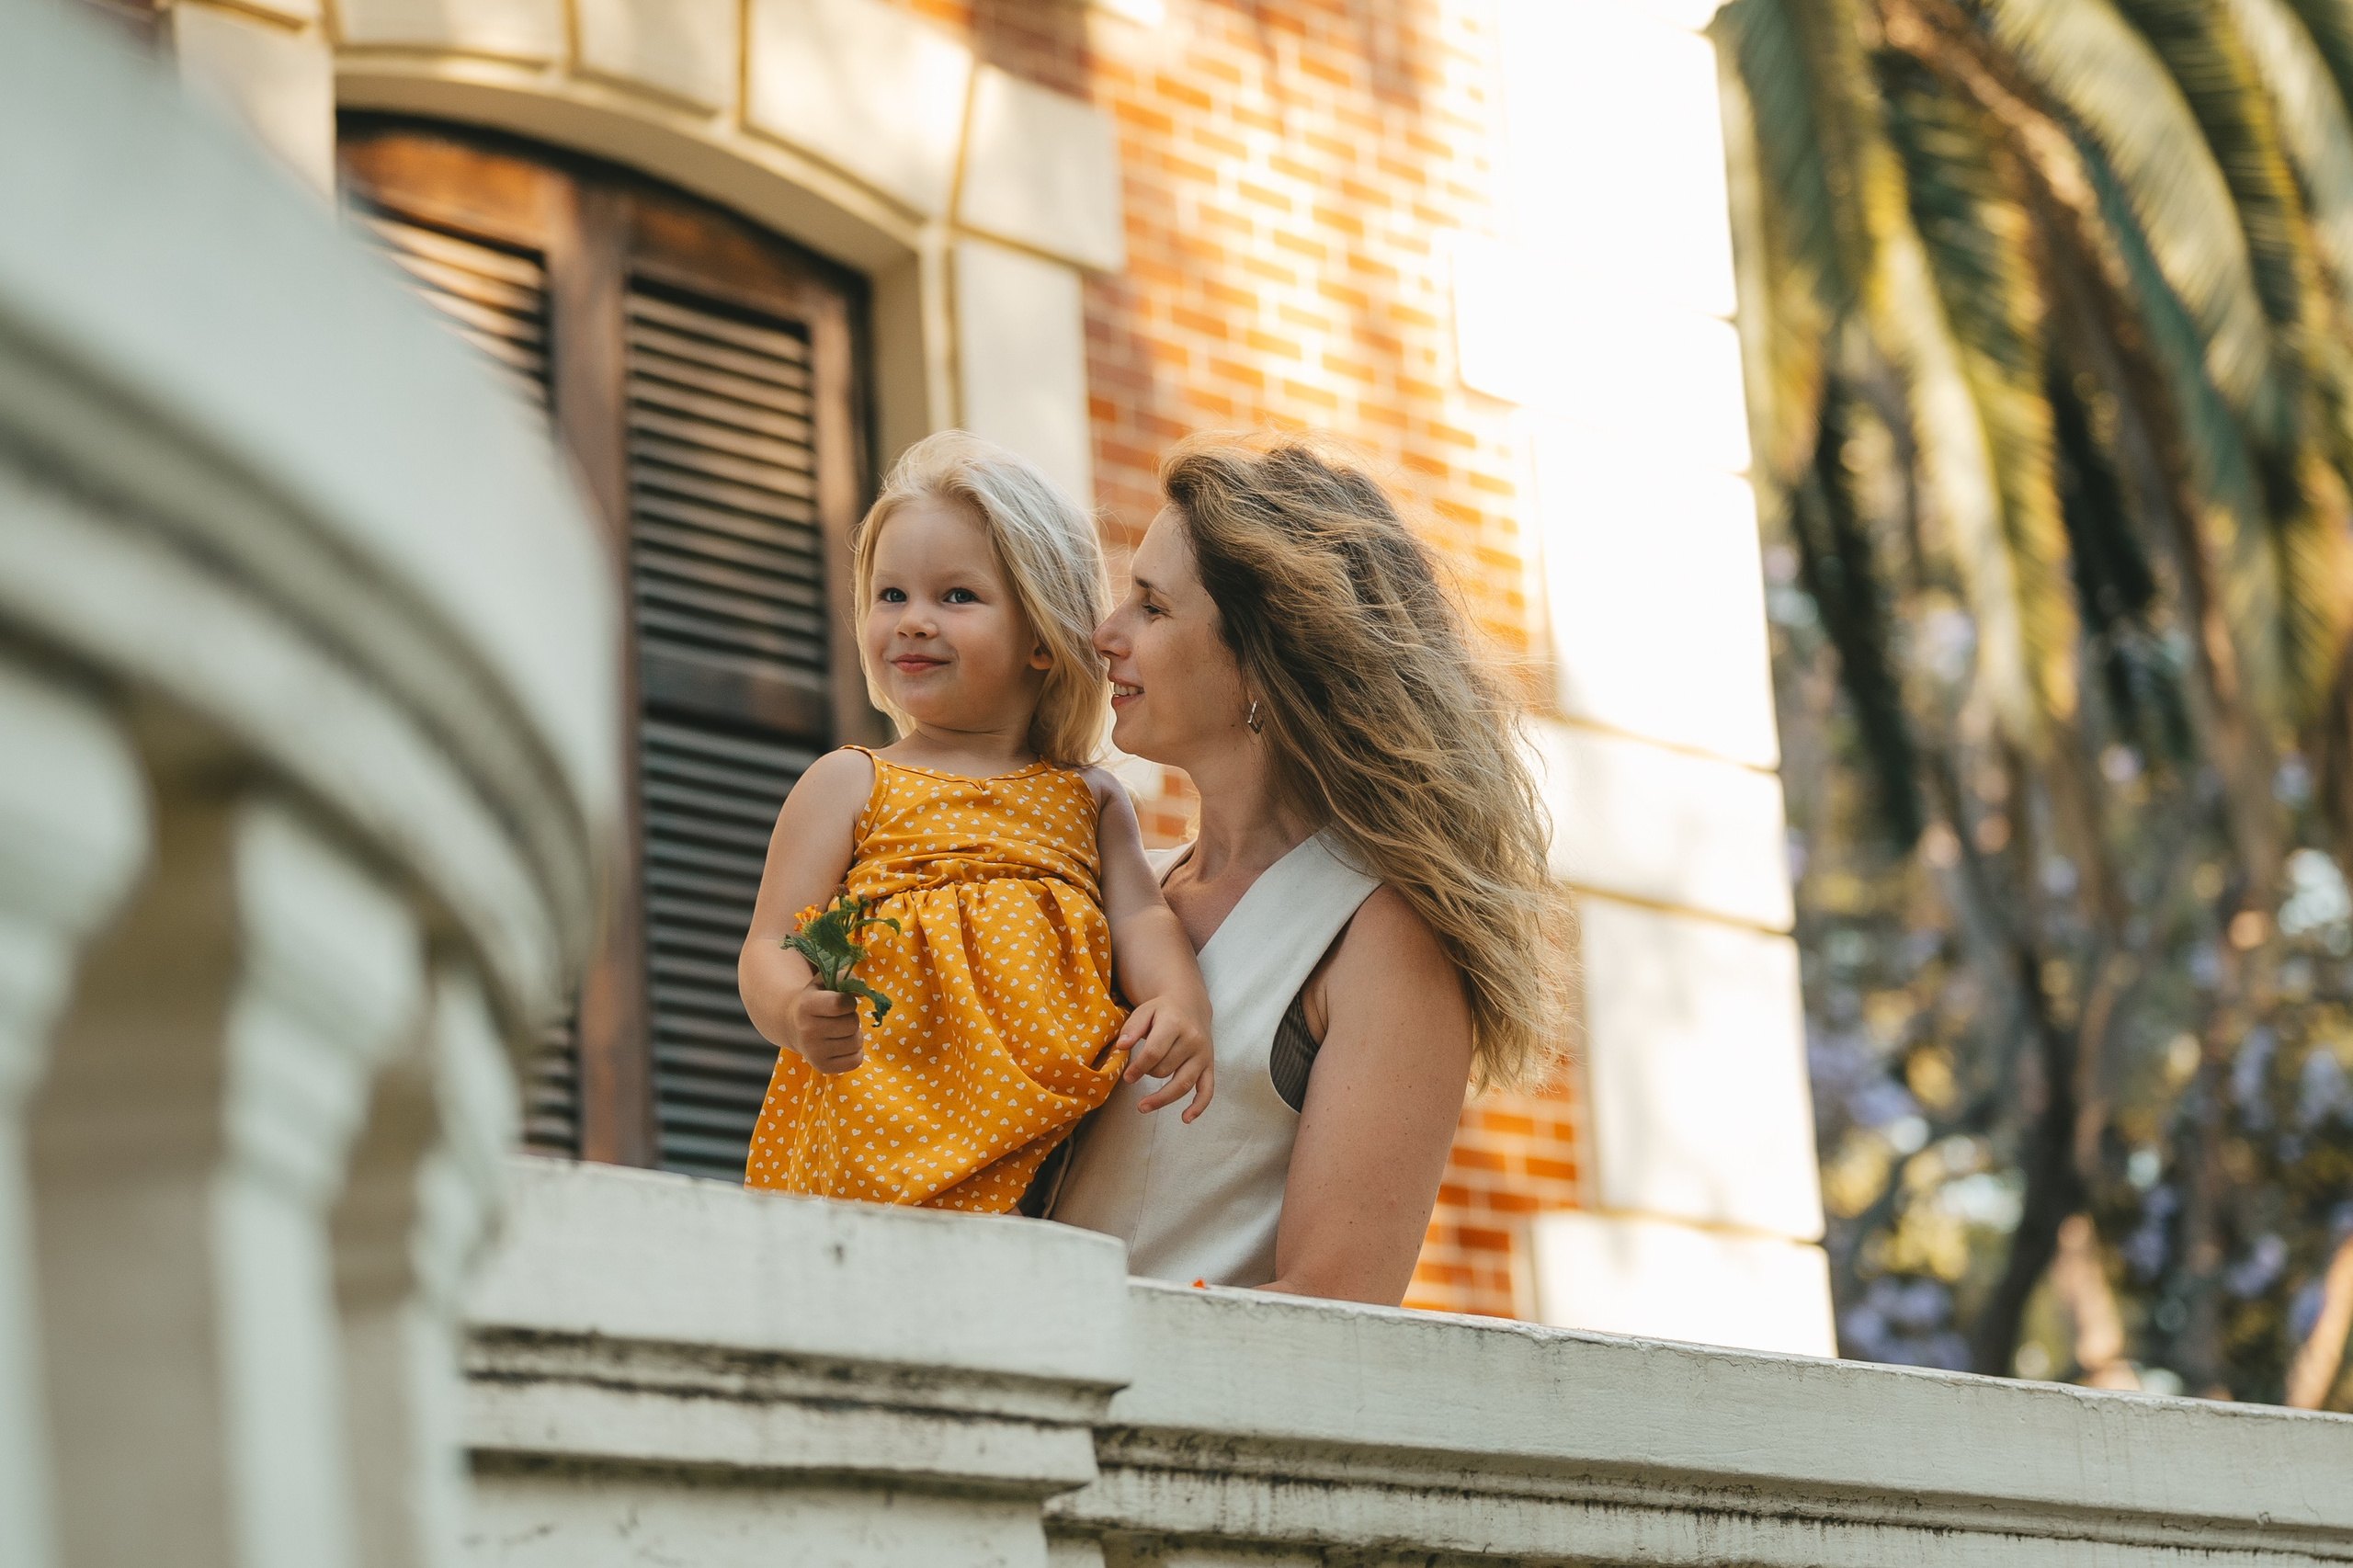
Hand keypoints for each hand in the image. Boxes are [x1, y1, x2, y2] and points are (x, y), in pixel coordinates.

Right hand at [786, 981, 863, 1073]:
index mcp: (806, 1006)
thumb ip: (845, 978)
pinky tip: (841, 1045)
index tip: (842, 1002)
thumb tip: (863, 992)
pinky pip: (856, 1060)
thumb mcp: (823, 982)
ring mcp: (814, 1052)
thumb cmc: (815, 999)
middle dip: (851, 1018)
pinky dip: (854, 1052)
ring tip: (839, 1031)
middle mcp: (807, 1031)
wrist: (792, 1025)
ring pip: (856, 1043)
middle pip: (852, 1024)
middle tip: (839, 1018)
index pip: (840, 1004)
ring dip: (853, 1035)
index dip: (849, 1002)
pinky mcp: (822, 1067)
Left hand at [1118, 998, 1213, 1120]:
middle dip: (1148, 1075)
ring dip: (1162, 1099)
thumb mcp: (1145, 1011)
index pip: (1155, 1052)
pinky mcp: (1209, 1066)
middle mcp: (1193, 1040)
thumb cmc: (1162, 1011)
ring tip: (1143, 1107)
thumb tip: (1122, 1046)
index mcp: (1175, 1024)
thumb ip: (1132, 1027)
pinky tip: (1185, 1118)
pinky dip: (1198, 1106)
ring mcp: (1203, 1055)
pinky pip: (1207, 1090)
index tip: (1127, 1077)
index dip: (1138, 1068)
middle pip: (1166, 1069)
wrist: (1190, 1004)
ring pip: (1183, 1084)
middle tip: (1136, 1075)